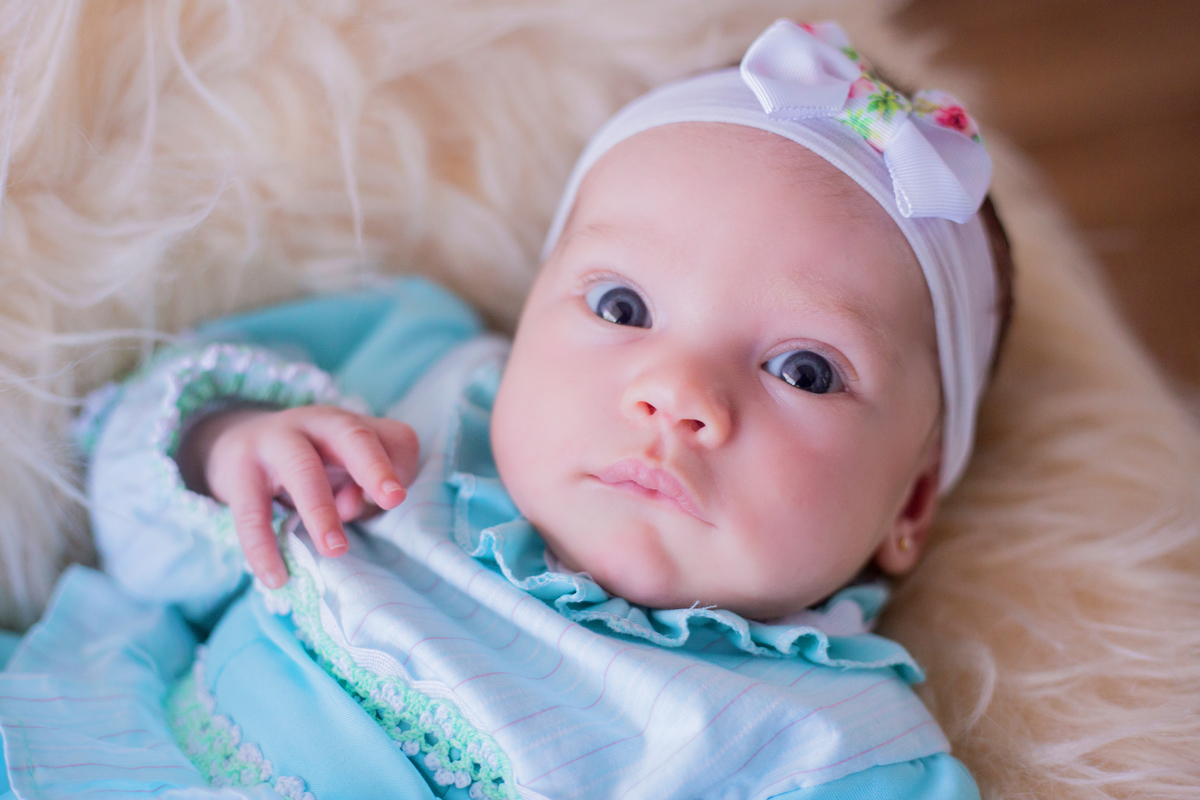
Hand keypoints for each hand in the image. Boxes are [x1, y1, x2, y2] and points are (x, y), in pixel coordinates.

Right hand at [184, 405, 418, 587]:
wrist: (234, 443)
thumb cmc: (309, 465)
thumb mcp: (343, 468)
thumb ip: (361, 486)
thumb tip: (352, 505)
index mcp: (350, 426)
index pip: (390, 437)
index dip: (399, 465)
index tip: (397, 498)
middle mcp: (316, 424)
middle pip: (351, 435)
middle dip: (373, 468)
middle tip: (393, 500)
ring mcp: (274, 442)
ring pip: (301, 469)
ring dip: (321, 510)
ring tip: (335, 550)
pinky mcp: (239, 472)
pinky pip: (251, 511)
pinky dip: (262, 546)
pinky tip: (276, 578)